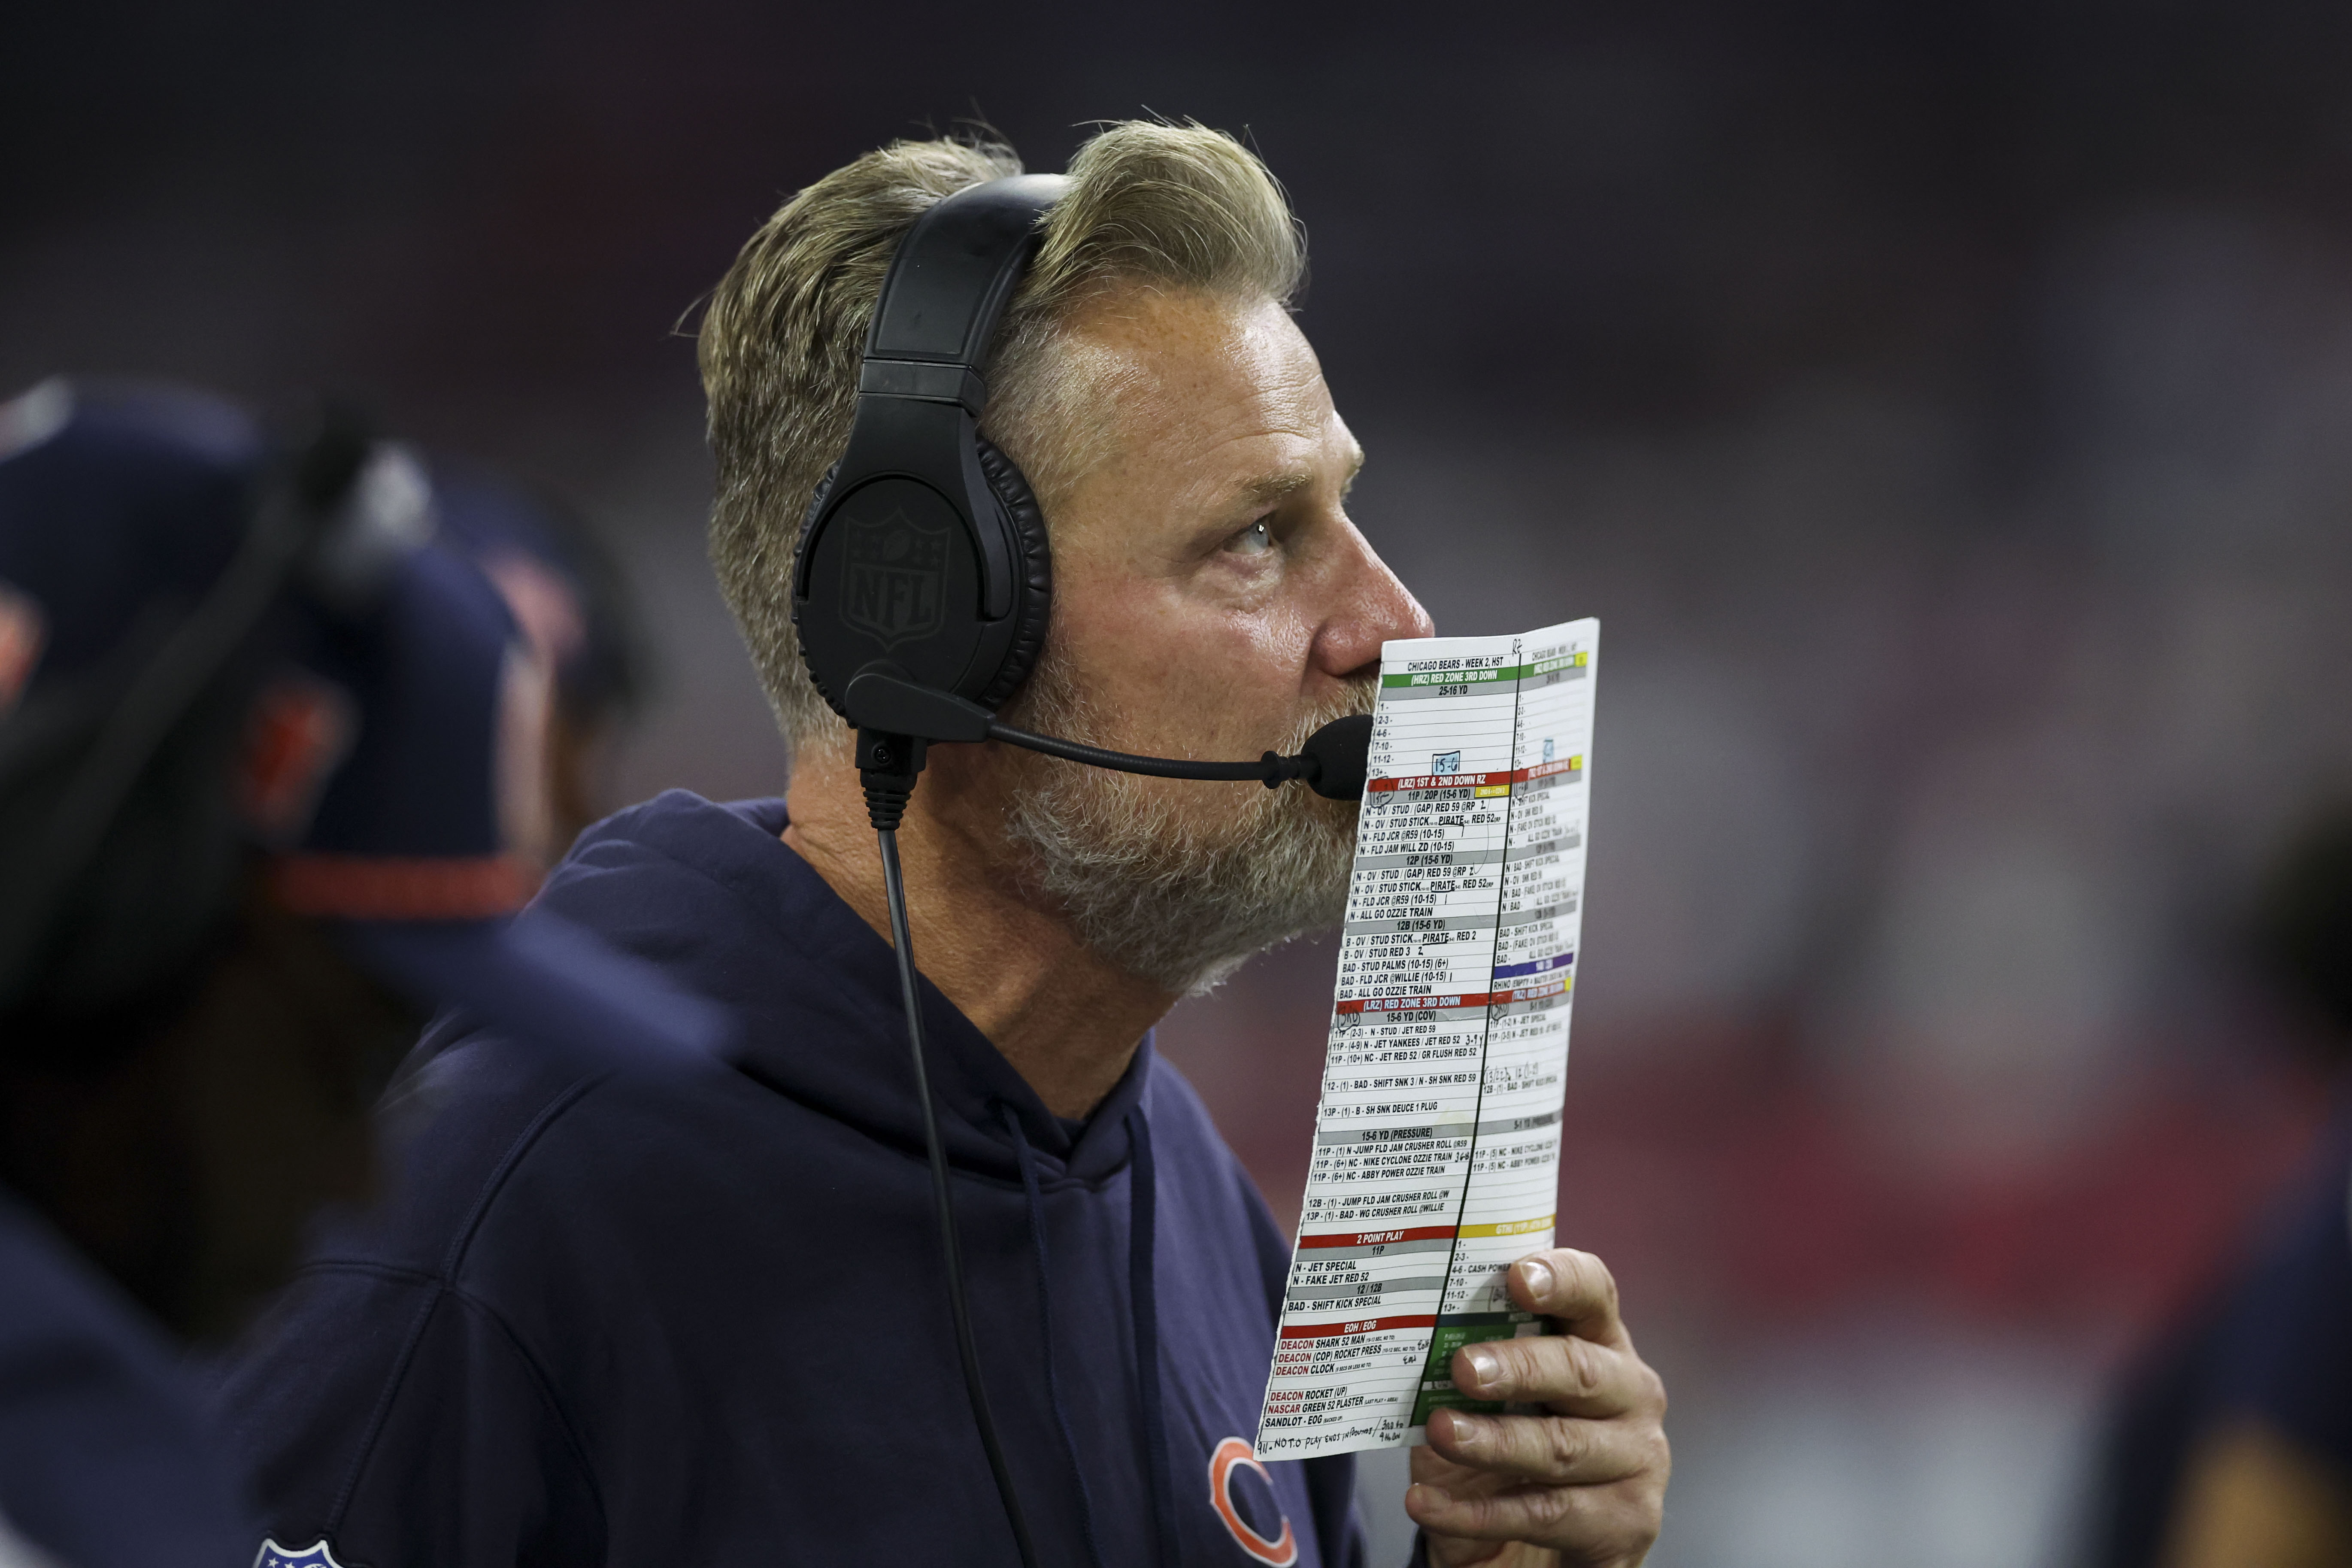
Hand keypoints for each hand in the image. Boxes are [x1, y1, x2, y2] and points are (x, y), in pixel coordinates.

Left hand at [1405, 1249, 1668, 1566]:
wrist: (1540, 1546)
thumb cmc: (1512, 1446)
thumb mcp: (1489, 1399)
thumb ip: (1469, 1362)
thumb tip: (1410, 1335)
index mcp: (1600, 1342)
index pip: (1592, 1293)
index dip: (1561, 1280)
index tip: (1518, 1277)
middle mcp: (1631, 1393)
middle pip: (1578, 1371)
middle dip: (1519, 1368)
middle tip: (1464, 1368)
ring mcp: (1637, 1458)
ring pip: (1560, 1447)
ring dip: (1493, 1441)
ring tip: (1440, 1434)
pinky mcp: (1627, 1520)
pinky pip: (1542, 1515)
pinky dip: (1475, 1512)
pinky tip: (1426, 1503)